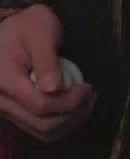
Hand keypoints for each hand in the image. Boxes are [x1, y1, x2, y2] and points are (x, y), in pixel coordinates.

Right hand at [0, 4, 95, 142]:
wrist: (9, 32)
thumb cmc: (27, 26)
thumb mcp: (40, 32)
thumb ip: (46, 60)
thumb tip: (54, 88)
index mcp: (5, 79)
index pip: (41, 105)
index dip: (70, 102)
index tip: (87, 88)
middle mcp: (1, 100)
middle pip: (42, 124)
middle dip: (73, 115)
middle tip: (90, 97)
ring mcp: (6, 109)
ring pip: (41, 132)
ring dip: (69, 123)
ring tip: (85, 104)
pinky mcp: (14, 113)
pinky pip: (38, 128)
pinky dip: (60, 124)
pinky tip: (73, 109)